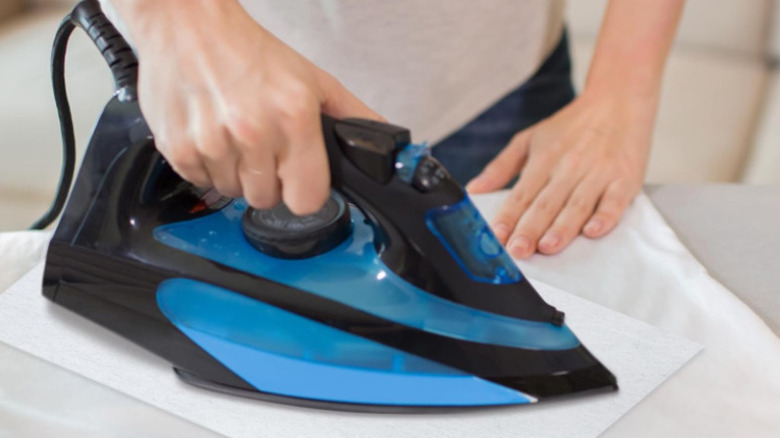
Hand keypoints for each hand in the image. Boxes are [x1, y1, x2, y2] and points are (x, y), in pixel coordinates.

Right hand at [121, 0, 380, 213]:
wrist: (188, 24)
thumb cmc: (251, 52)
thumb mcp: (314, 80)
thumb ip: (353, 116)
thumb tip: (385, 143)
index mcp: (293, 117)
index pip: (306, 200)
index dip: (303, 192)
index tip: (297, 180)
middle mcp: (253, 132)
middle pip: (266, 200)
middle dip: (267, 180)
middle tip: (262, 147)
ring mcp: (212, 142)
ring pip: (233, 193)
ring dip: (236, 173)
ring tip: (235, 136)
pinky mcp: (177, 147)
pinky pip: (201, 182)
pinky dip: (206, 166)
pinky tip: (211, 134)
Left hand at [465, 90, 652, 257]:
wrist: (618, 99)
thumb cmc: (572, 125)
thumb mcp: (530, 138)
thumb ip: (501, 166)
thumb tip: (475, 189)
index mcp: (543, 160)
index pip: (521, 195)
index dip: (508, 217)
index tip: (496, 237)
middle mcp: (568, 168)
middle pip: (546, 204)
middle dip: (530, 229)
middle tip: (517, 251)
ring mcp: (597, 173)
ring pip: (576, 205)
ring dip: (562, 228)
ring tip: (547, 247)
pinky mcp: (625, 178)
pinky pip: (614, 201)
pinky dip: (605, 216)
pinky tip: (594, 231)